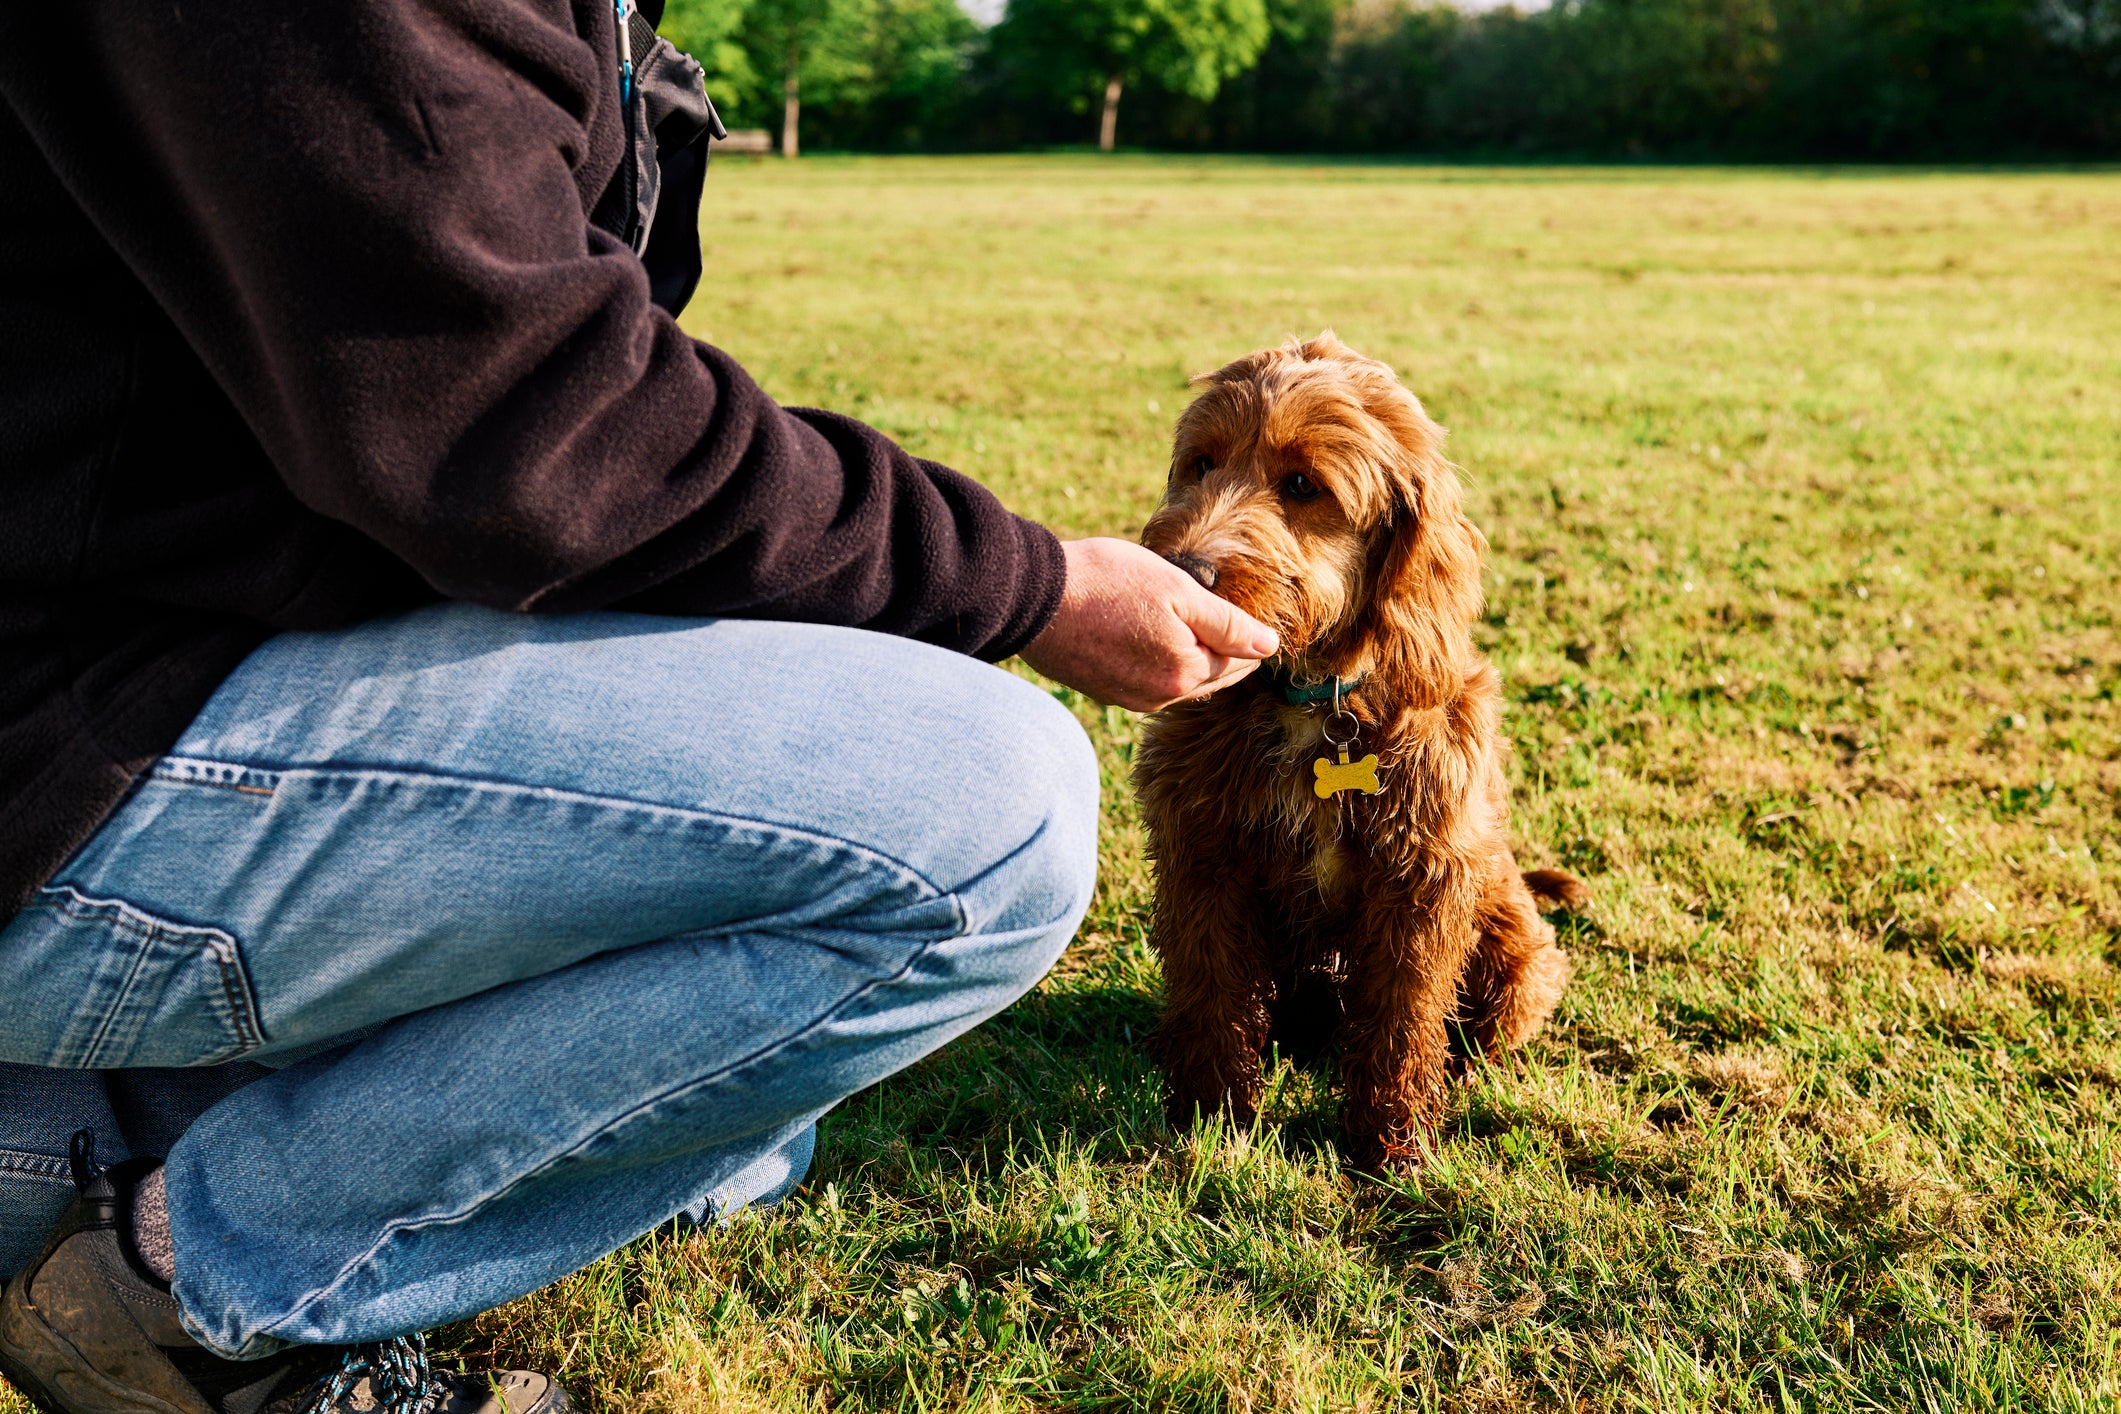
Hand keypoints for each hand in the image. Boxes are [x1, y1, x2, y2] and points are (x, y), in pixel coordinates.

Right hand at [1019, 538, 1278, 712]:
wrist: (1034, 598)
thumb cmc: (1107, 582)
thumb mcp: (1178, 590)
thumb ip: (1227, 622)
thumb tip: (1270, 646)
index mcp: (1185, 671)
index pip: (1237, 662)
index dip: (1249, 640)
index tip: (1257, 623)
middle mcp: (1160, 696)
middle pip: (1210, 678)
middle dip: (1226, 656)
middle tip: (1240, 633)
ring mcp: (1129, 698)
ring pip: (1178, 682)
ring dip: (1193, 662)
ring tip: (1200, 636)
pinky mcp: (1103, 691)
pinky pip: (1147, 683)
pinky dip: (1162, 665)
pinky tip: (1158, 645)